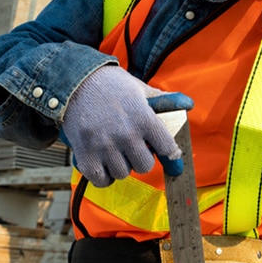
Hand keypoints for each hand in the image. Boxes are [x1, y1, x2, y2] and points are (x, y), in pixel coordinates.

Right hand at [61, 65, 192, 185]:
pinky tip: (102, 164)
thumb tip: (188, 103)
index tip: (163, 150)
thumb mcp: (139, 88)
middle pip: (145, 166)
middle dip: (141, 159)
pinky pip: (101, 180)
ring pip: (123, 173)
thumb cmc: (109, 84)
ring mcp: (105, 146)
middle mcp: (127, 134)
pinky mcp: (86, 154)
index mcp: (144, 118)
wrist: (73, 81)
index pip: (168, 148)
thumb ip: (162, 99)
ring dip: (120, 166)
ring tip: (115, 153)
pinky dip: (103, 176)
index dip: (167, 150)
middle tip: (133, 149)